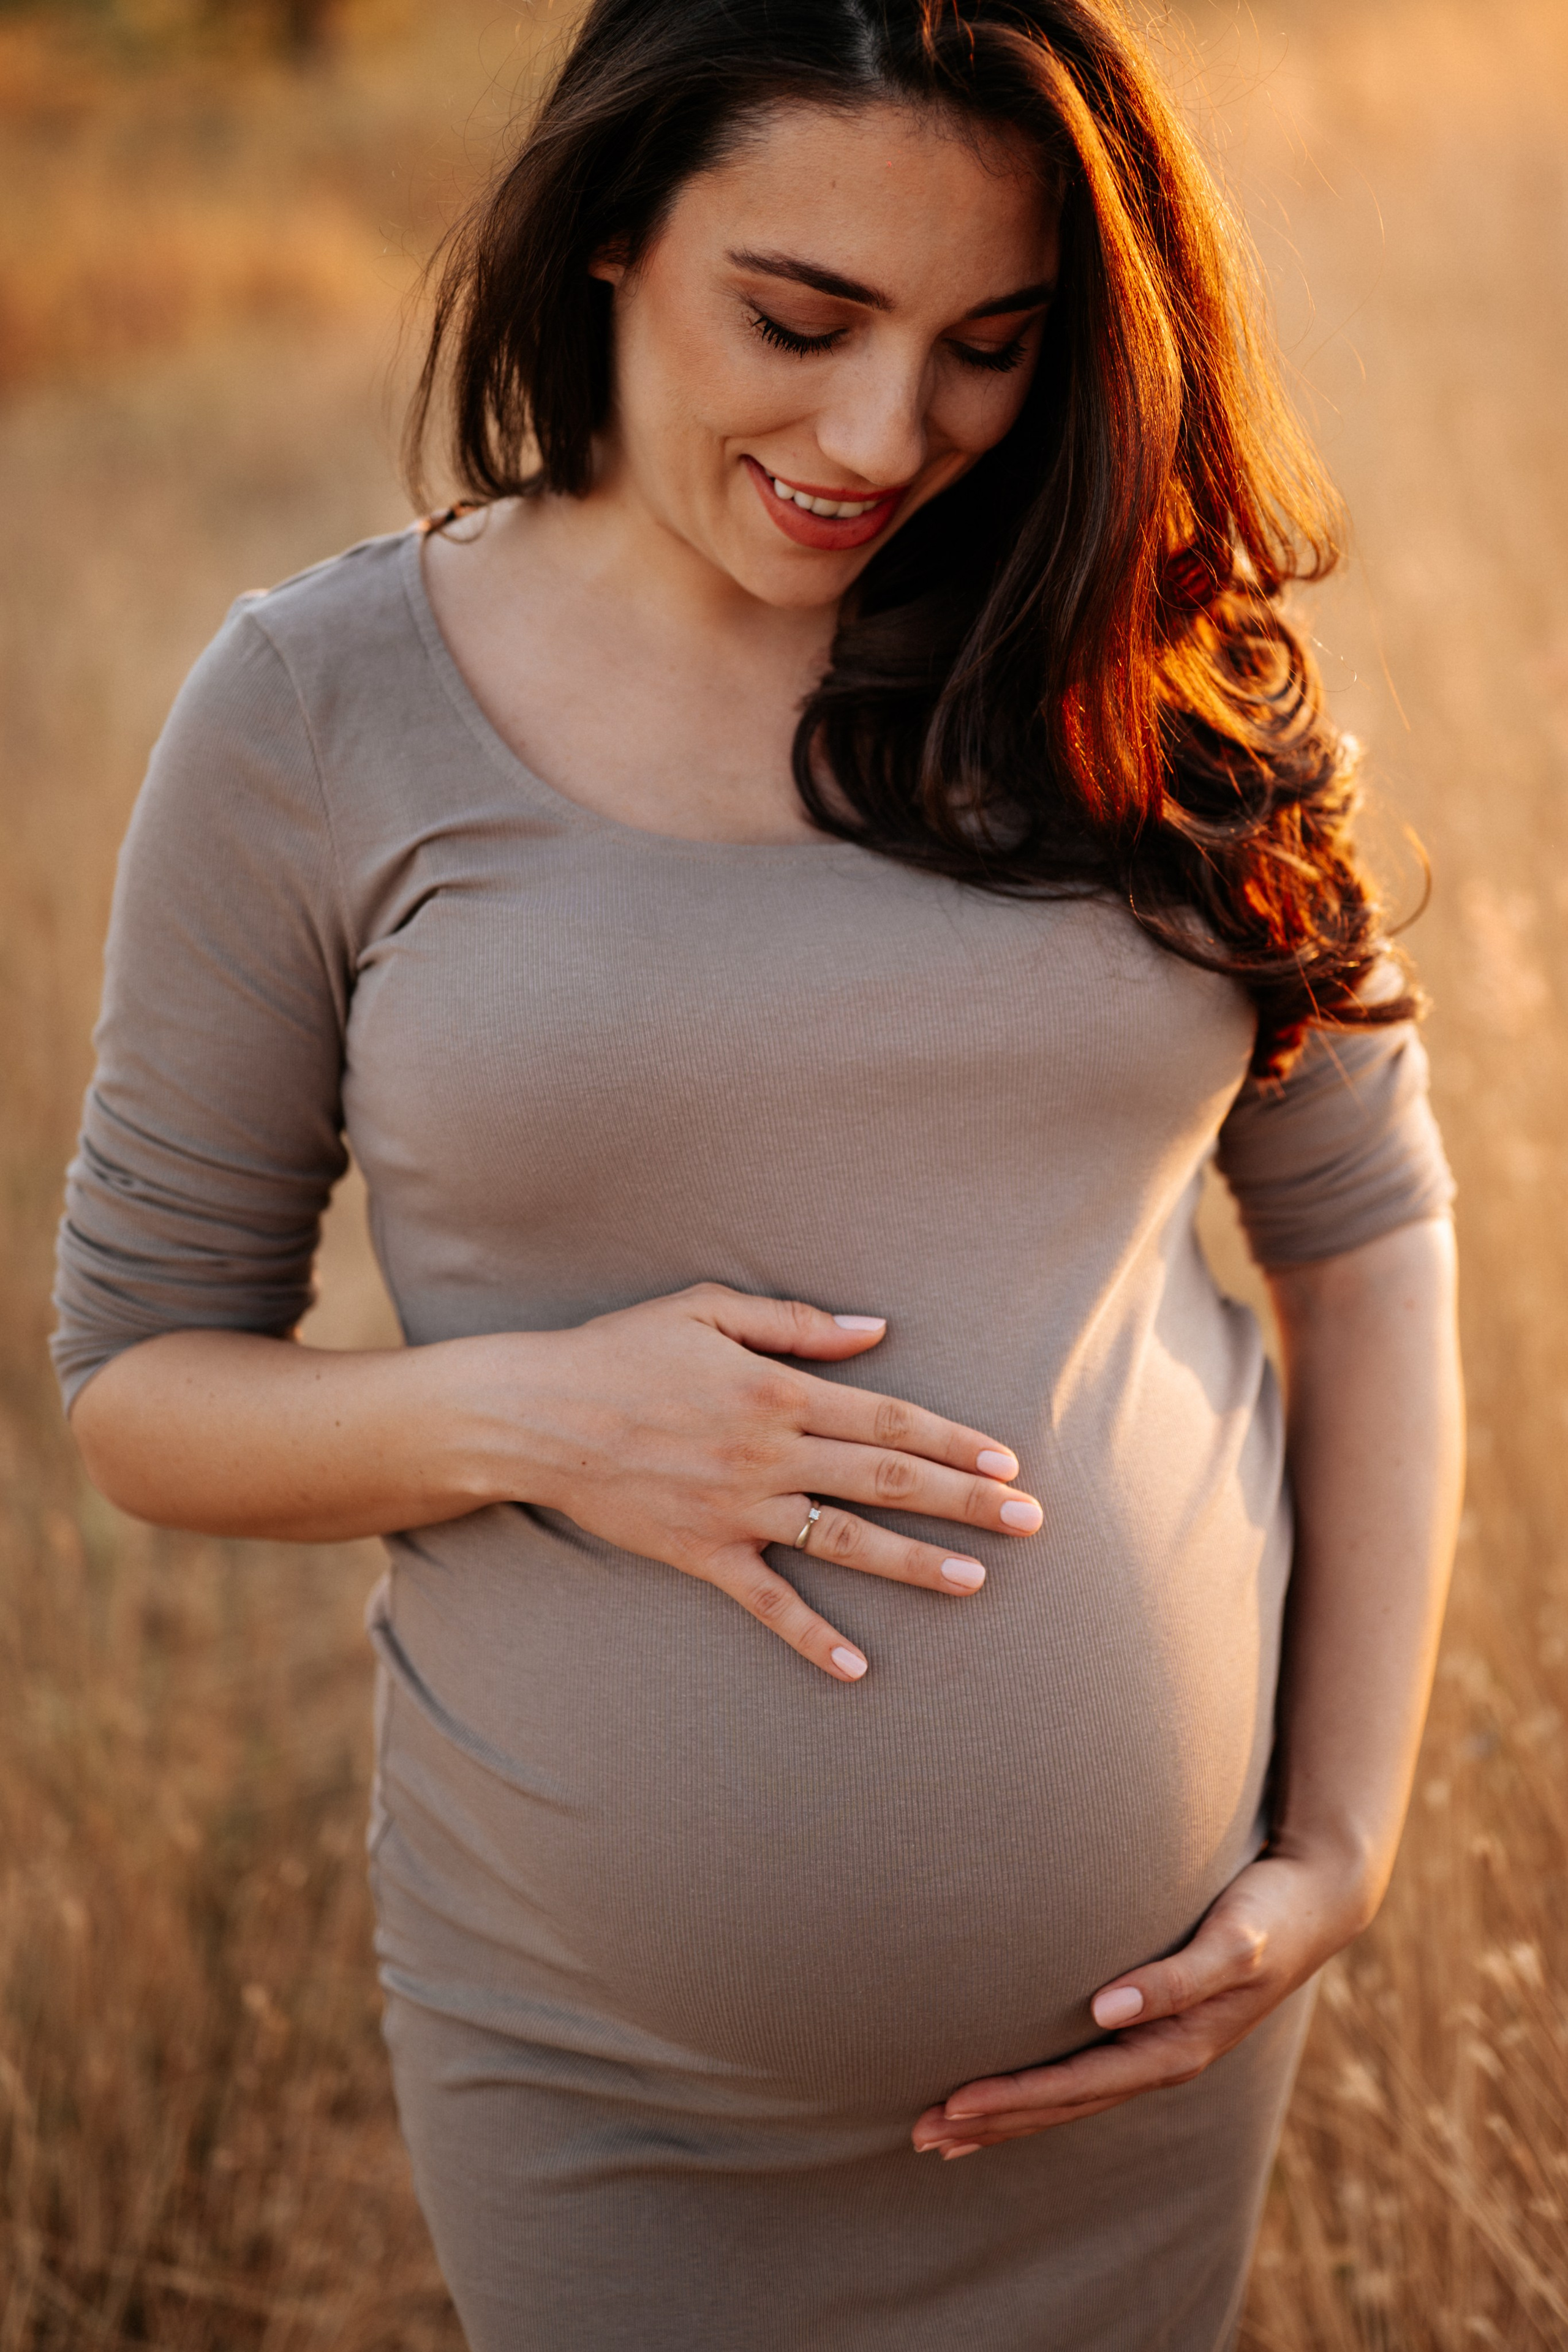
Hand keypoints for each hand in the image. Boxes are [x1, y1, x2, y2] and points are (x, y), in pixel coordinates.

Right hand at [510, 1281, 1042, 1681]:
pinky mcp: (702, 1553)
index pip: (890, 1419)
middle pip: (888, 1480)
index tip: (1009, 1459)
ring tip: (976, 1582)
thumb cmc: (622, 1350)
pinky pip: (767, 1601)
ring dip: (915, 1564)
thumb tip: (875, 1331)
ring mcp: (738, 1509)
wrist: (536, 1414)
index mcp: (779, 1391)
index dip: (956, 1440)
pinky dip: (812, 1637)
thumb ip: (797, 1323)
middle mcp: (769, 1453)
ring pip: (845, 1541)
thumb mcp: (709, 1309)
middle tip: (1029, 1521)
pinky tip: (859, 1668)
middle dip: (966, 1501)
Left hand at [910, 1846, 1374, 2155]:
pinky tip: (1005, 2093)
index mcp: (1175, 2046)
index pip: (1076, 2084)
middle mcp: (1161, 2057)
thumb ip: (1177, 1976)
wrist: (1315, 1901)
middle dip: (992, 2123)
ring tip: (943, 2134)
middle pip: (1063, 2104)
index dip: (1014, 2099)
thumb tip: (1108, 2006)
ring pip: (1068, 2097)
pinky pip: (1083, 2072)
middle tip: (920, 2136)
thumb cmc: (1269, 1913)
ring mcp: (1158, 2047)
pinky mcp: (1153, 2026)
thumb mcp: (1233, 1941)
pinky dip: (1037, 2089)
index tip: (953, 2106)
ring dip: (1006, 2116)